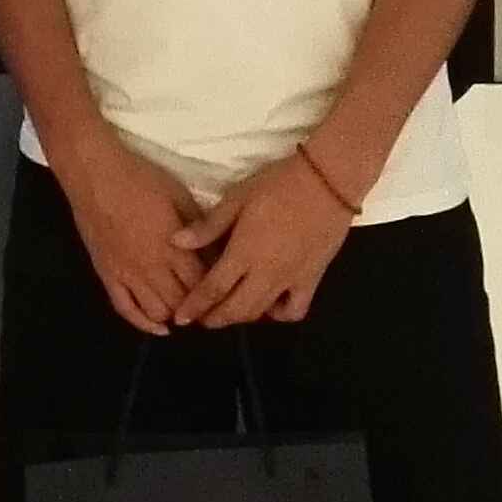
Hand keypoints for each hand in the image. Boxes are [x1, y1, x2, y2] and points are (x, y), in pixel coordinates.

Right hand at [60, 139, 205, 335]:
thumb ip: (198, 228)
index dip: (215, 293)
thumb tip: (217, 252)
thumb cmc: (140, 179)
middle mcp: (152, 268)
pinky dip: (144, 323)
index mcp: (174, 248)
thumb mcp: (180, 197)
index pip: (202, 285)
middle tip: (206, 305)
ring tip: (183, 309)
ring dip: (173, 314)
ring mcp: (127, 274)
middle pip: (182, 303)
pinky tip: (158, 326)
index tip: (223, 293)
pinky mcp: (107, 275)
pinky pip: (125, 309)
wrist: (95, 174)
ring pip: (157, 311)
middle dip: (197, 308)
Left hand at [171, 155, 352, 327]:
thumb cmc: (277, 185)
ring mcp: (291, 280)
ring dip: (241, 317)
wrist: (327, 182)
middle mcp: (266, 274)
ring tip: (228, 312)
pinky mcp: (312, 280)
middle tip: (202, 318)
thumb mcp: (237, 198)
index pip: (213, 289)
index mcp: (244, 253)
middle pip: (236, 309)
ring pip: (262, 312)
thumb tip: (175, 242)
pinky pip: (295, 310)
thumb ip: (208, 226)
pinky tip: (270, 305)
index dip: (195, 306)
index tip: (181, 318)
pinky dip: (279, 314)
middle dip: (215, 318)